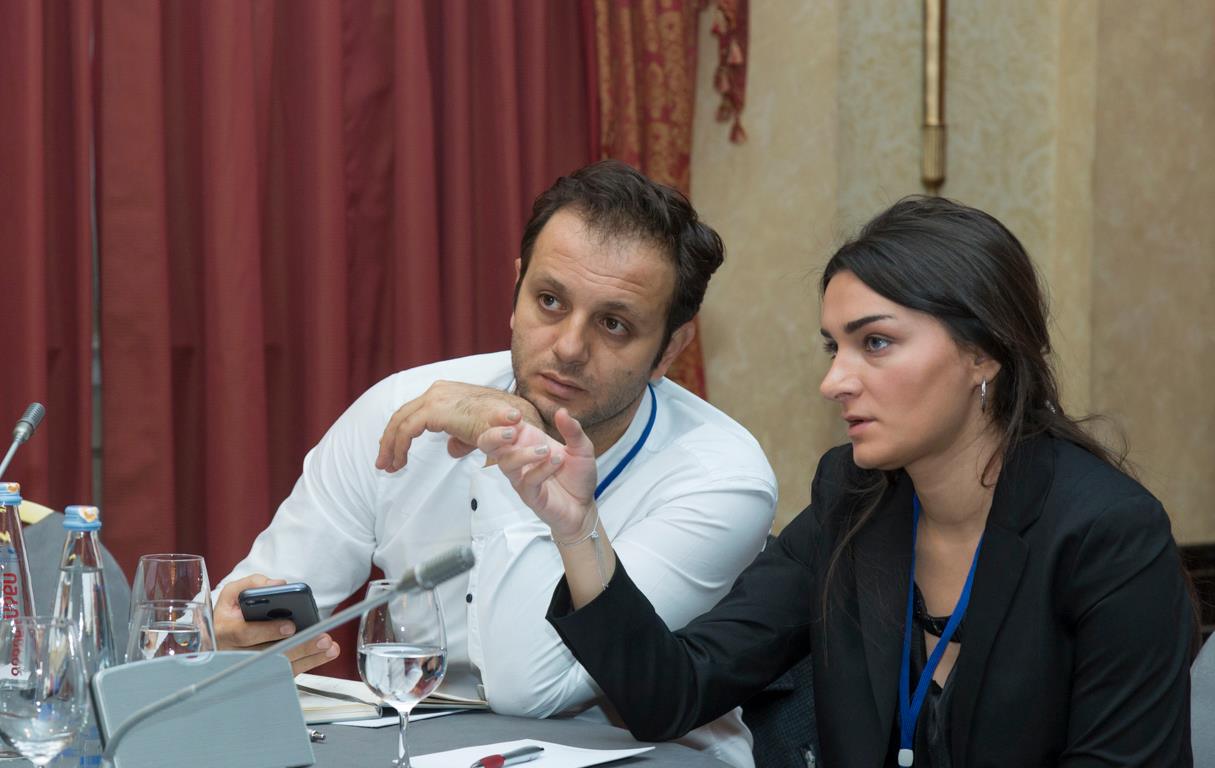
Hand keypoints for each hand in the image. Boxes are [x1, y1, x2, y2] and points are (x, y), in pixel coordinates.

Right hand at [214, 574, 339, 675]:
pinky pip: (286, 672)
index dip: (268, 631)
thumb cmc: (232, 612)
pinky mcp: (264, 673)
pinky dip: (308, 663)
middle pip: (269, 654)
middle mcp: (236, 654)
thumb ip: (254, 584)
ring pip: (281, 666)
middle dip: (298, 646)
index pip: (245, 634)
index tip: (291, 626)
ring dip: (308, 657)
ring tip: (329, 647)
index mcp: (226, 631)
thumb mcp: (234, 592)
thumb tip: (278, 585)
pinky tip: (324, 654)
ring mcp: (250, 667)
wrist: (224, 633)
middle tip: (322, 638)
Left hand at [375, 381, 540, 471]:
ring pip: (400, 422)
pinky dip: (398, 447)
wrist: (513, 422)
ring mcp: (434, 398)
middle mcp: (437, 391)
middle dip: (389, 440)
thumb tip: (450, 449)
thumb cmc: (499, 426)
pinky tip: (399, 462)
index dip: (399, 433)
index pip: (413, 412)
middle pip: (402, 415)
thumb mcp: (475, 431)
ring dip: (390, 446)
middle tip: (383, 463)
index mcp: (444, 393)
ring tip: (387, 466)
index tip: (393, 452)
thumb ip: (459, 438)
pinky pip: (406, 430)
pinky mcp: (434, 411)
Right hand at [478, 408, 597, 539]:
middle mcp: (519, 456)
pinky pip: (527, 480)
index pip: (504, 425)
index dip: (501, 417)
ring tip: (546, 450)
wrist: (584, 506)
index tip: (516, 414)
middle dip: (494, 435)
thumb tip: (562, 411)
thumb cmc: (577, 475)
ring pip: (506, 463)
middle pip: (488, 444)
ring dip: (523, 454)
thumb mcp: (582, 447)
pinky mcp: (529, 494)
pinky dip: (542, 469)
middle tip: (512, 431)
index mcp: (527, 440)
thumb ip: (572, 430)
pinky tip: (557, 461)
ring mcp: (521, 476)